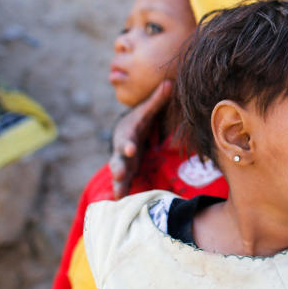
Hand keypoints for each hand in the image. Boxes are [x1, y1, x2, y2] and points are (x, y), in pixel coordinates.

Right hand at [109, 80, 171, 197]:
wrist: (125, 131)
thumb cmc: (139, 120)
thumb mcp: (146, 111)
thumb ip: (157, 99)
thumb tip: (170, 82)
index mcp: (127, 135)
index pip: (126, 140)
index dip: (127, 145)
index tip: (130, 149)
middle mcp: (122, 152)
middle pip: (117, 161)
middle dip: (118, 168)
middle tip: (118, 174)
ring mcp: (124, 165)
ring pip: (119, 177)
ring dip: (119, 185)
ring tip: (118, 197)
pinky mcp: (129, 174)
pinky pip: (126, 185)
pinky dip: (125, 194)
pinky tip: (124, 206)